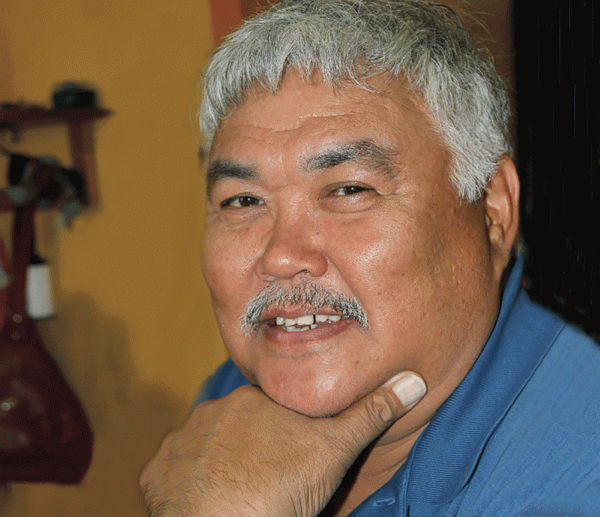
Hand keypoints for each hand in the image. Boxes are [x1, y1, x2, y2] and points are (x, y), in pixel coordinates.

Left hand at [140, 372, 425, 516]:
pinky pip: (173, 473)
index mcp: (254, 402)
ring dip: (218, 465)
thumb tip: (414, 379)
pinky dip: (187, 486)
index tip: (290, 457)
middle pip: (236, 426)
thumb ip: (371, 413)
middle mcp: (212, 412)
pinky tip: (205, 504)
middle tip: (266, 479)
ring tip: (236, 495)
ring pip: (204, 448)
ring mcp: (180, 443)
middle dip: (250, 447)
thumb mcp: (336, 448)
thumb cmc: (283, 485)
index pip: (270, 409)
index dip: (283, 433)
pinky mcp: (156, 474)